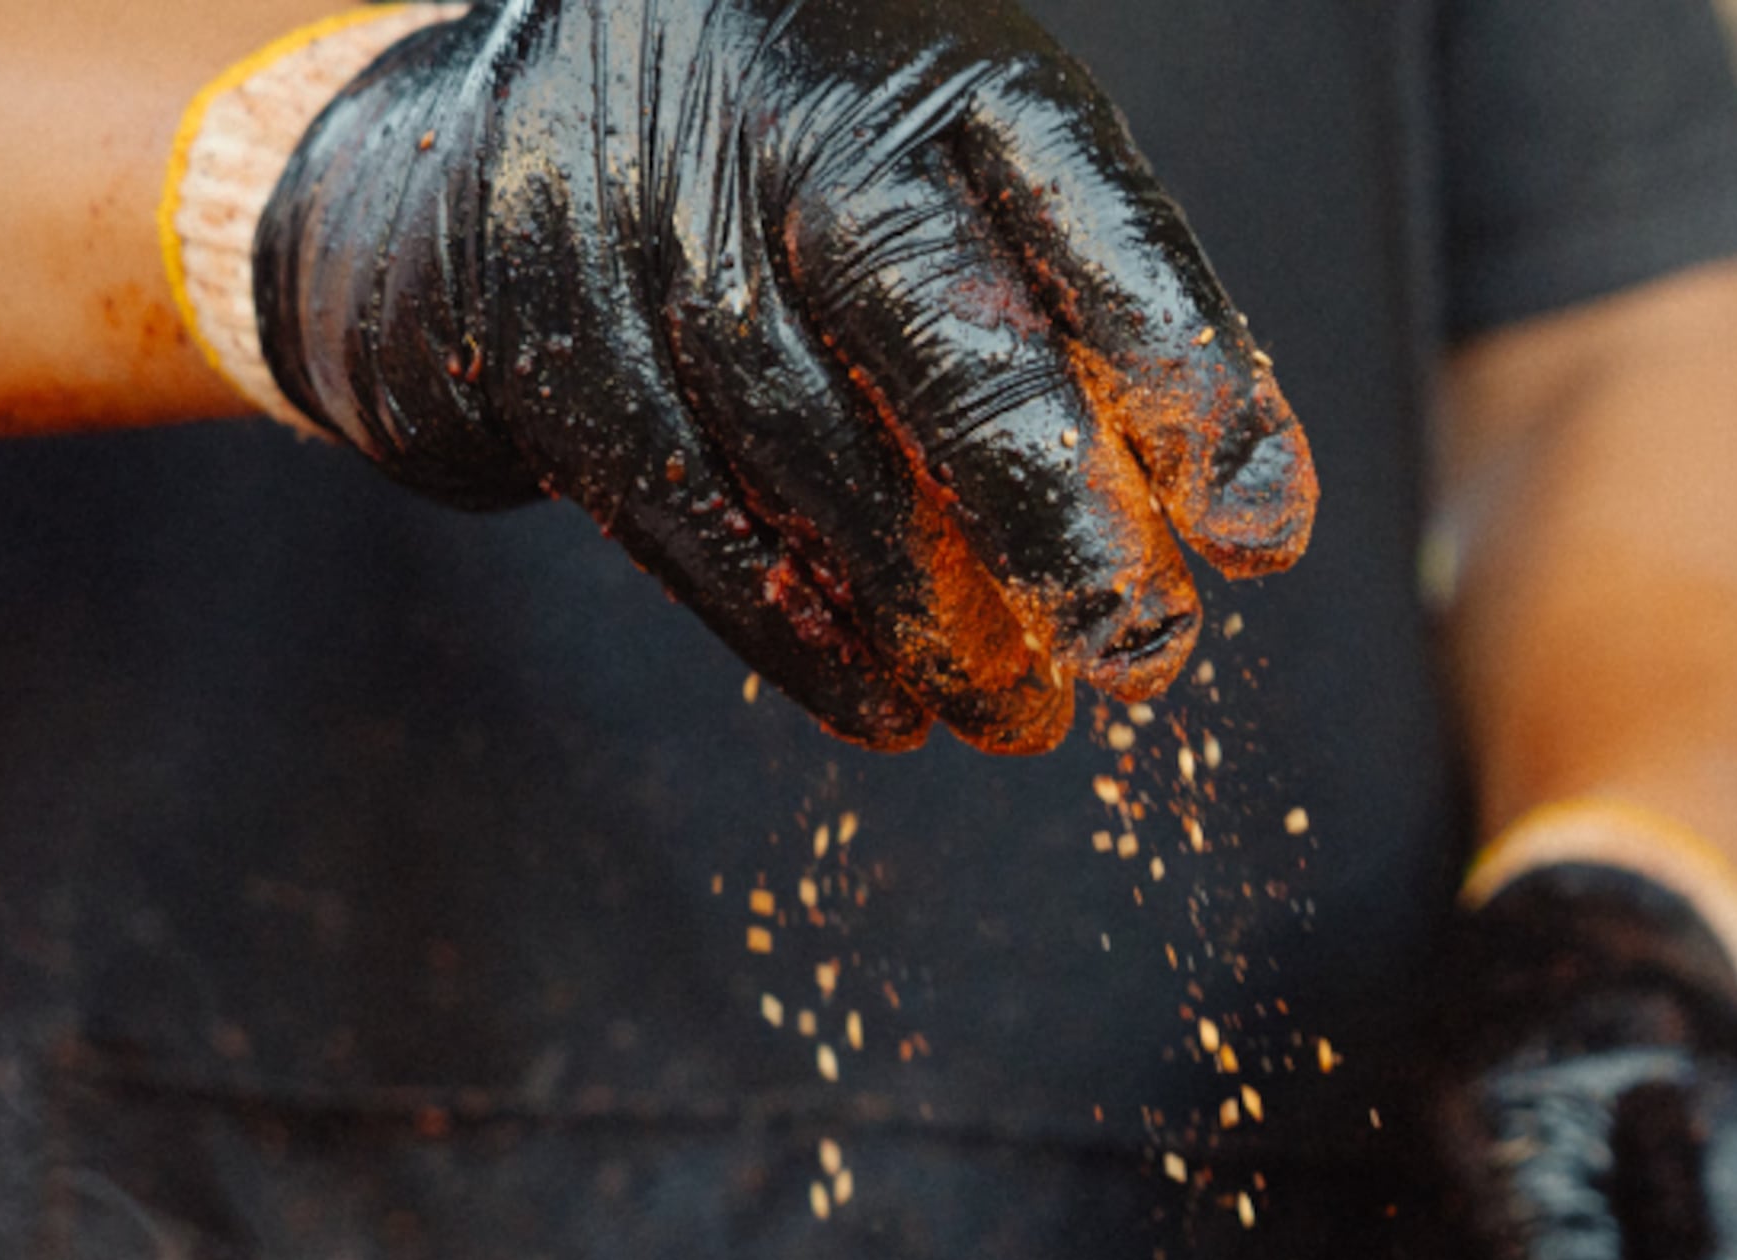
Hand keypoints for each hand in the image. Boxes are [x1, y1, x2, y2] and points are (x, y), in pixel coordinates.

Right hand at [240, 0, 1316, 751]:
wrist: (476, 143)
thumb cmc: (783, 183)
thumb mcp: (941, 180)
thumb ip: (1069, 306)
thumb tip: (1227, 515)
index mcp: (922, 62)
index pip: (1085, 212)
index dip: (1183, 376)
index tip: (1260, 537)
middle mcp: (778, 110)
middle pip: (943, 330)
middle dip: (1057, 520)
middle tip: (1143, 654)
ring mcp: (638, 211)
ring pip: (811, 447)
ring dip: (932, 616)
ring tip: (1025, 717)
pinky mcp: (539, 330)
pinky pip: (688, 510)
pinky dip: (798, 632)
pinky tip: (890, 707)